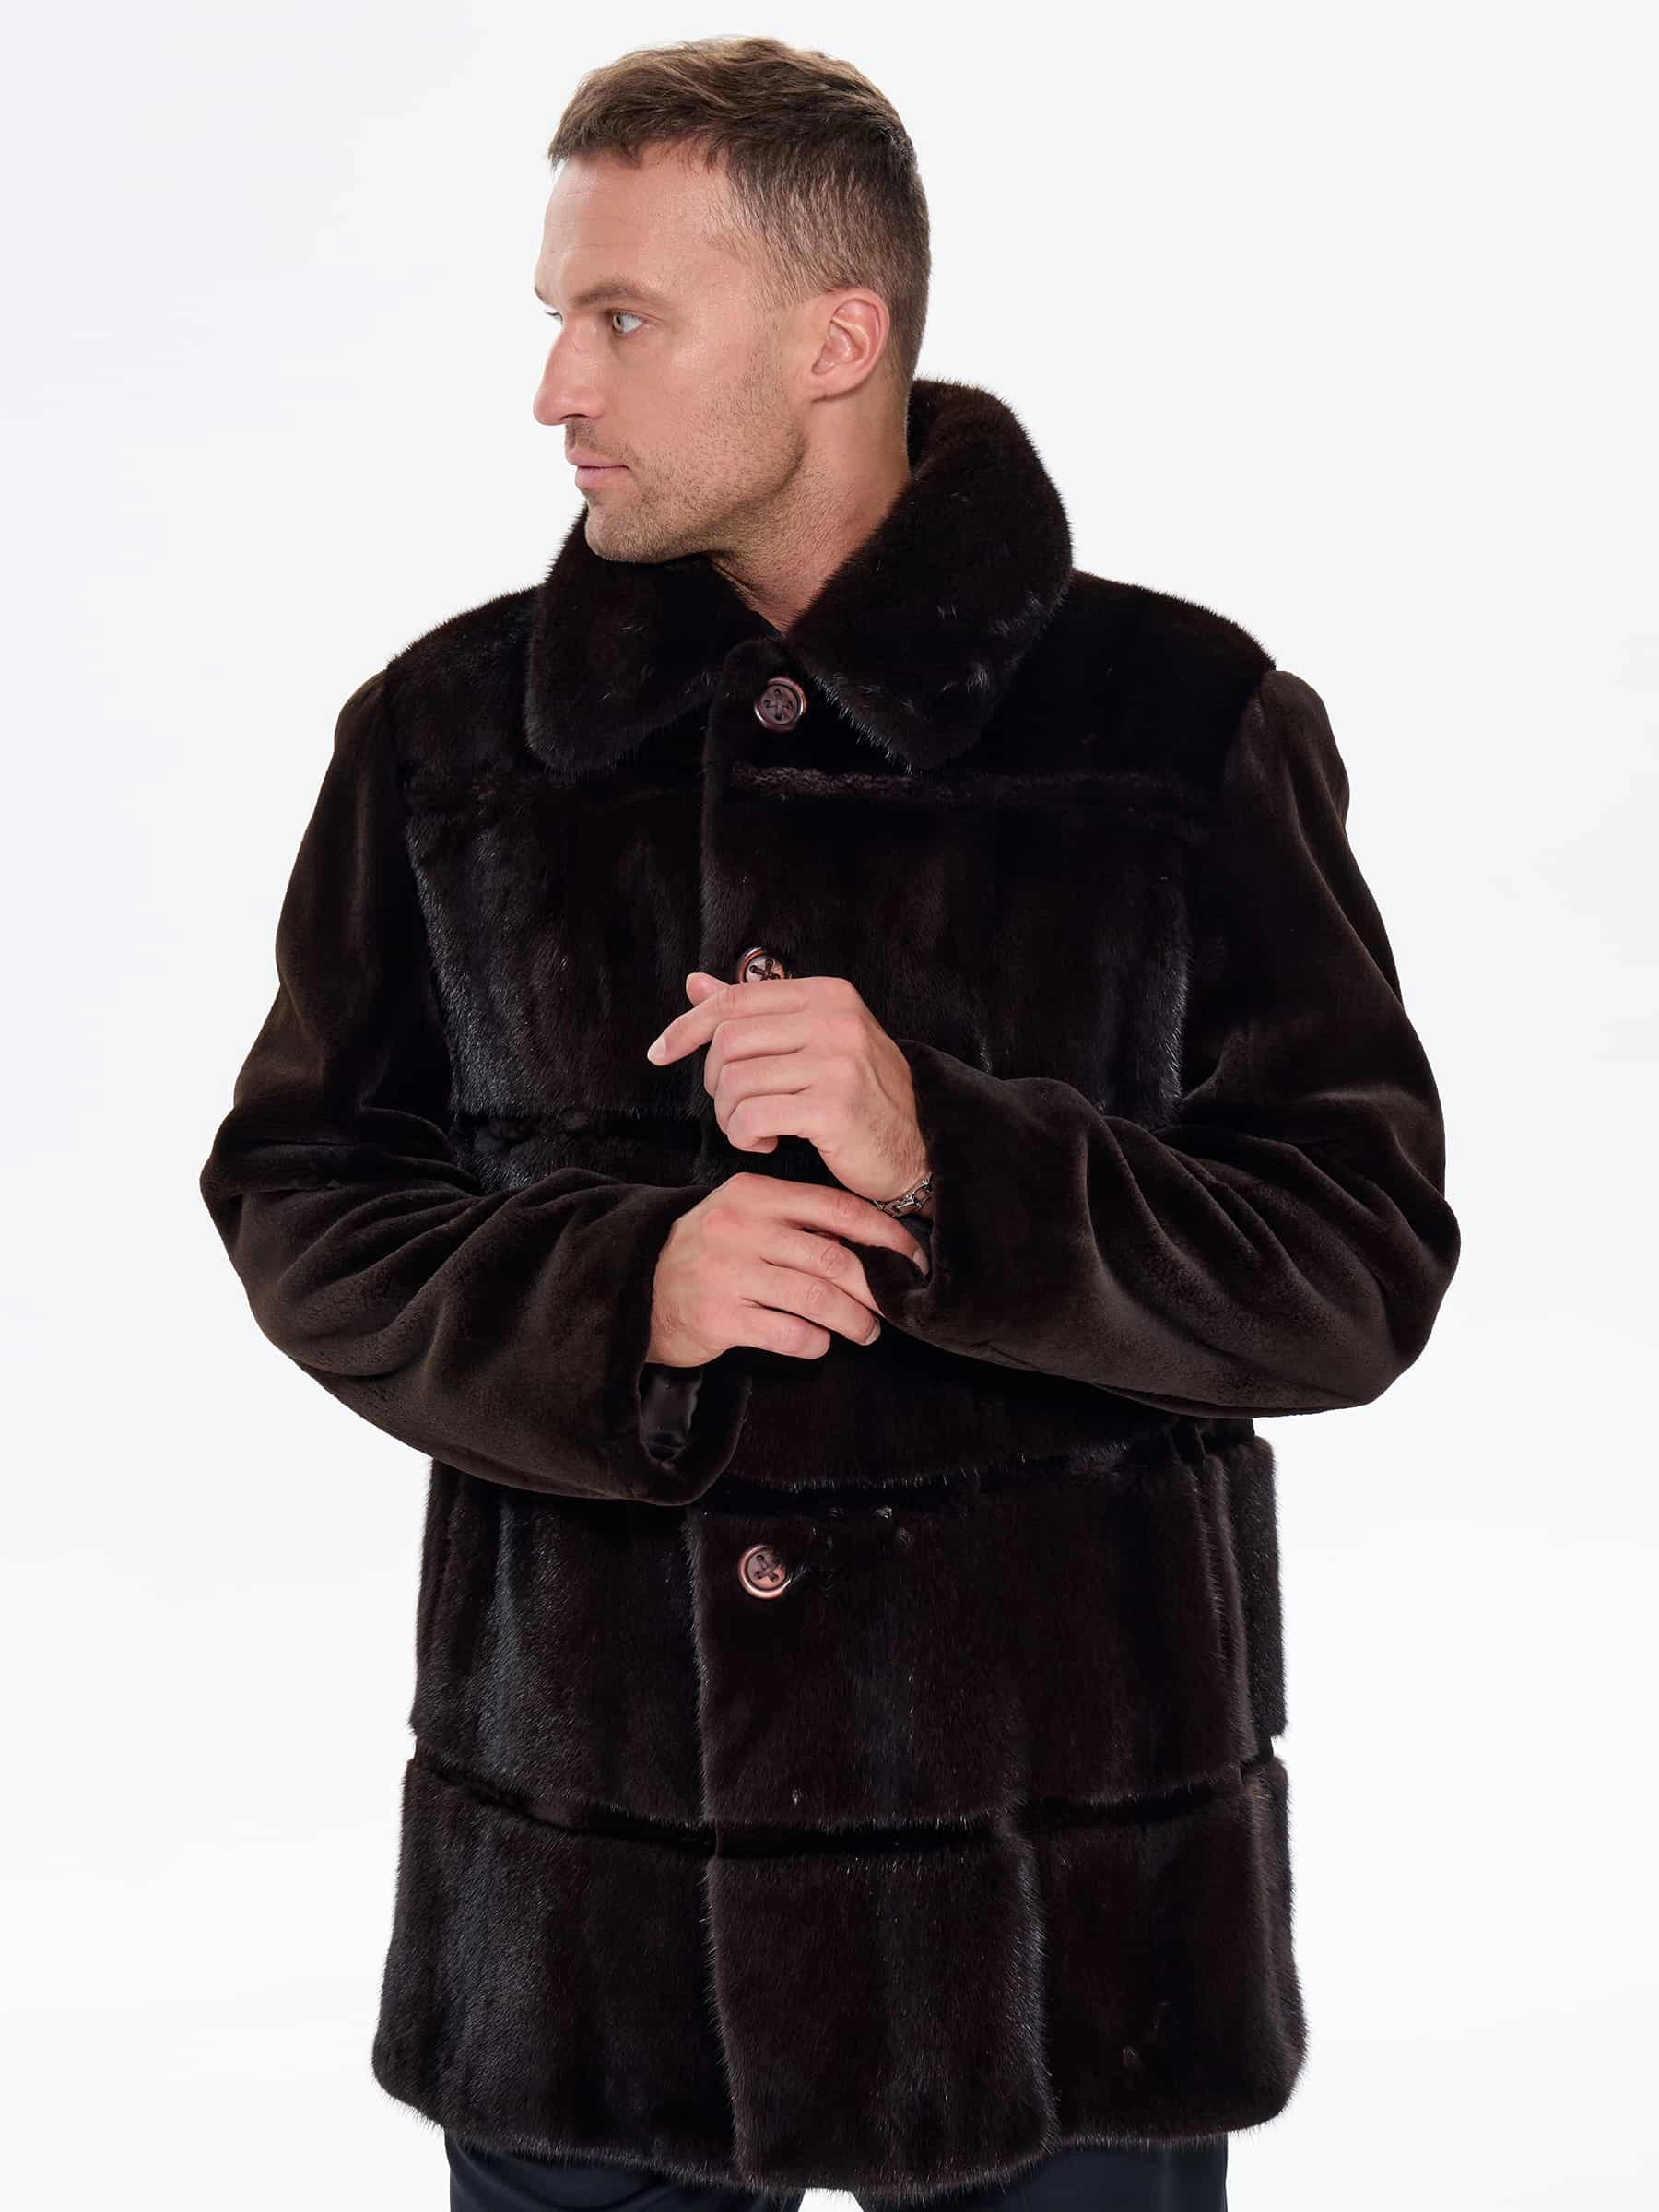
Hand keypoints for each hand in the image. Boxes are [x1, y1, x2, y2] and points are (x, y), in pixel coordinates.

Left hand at [645, 971, 931, 1209]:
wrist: (918, 1150)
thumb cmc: (861, 1099)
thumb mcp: (814, 1042)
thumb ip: (758, 1013)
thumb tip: (695, 984)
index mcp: (828, 995)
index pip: (734, 1000)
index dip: (687, 1028)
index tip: (660, 1052)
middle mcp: (835, 1019)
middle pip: (727, 1042)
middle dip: (716, 1084)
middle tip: (738, 1108)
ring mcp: (838, 1061)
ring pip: (734, 1082)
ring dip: (731, 1117)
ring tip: (755, 1130)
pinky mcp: (834, 1106)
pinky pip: (752, 1117)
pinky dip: (746, 1137)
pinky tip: (768, 1144)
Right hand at [647, 1171, 929, 1366]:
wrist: (636, 1289)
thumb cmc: (705, 1254)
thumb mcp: (743, 1217)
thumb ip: (795, 1219)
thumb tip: (869, 1240)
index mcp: (753, 1194)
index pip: (836, 1207)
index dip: (884, 1235)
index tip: (911, 1257)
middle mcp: (740, 1228)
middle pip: (833, 1257)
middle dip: (874, 1287)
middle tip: (892, 1306)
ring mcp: (727, 1273)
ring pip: (816, 1297)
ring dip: (853, 1320)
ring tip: (865, 1332)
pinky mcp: (719, 1318)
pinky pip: (788, 1333)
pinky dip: (814, 1342)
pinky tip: (818, 1343)